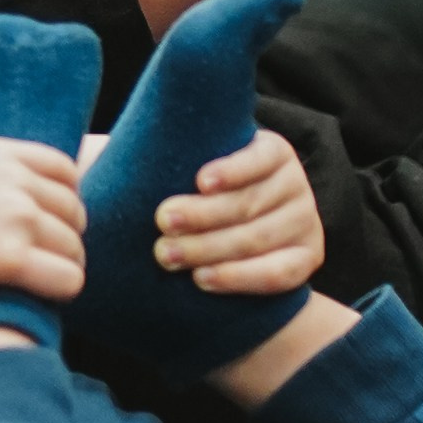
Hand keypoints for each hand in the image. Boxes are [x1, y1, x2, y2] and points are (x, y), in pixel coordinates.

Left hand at [0, 137, 85, 370]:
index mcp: (7, 255)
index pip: (70, 278)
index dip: (59, 287)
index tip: (40, 284)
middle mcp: (18, 214)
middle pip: (74, 243)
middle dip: (64, 256)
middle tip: (38, 258)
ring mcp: (16, 178)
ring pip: (73, 207)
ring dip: (66, 221)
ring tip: (40, 231)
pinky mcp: (11, 151)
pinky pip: (62, 167)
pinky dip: (63, 182)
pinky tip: (43, 197)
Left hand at [157, 129, 324, 299]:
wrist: (233, 232)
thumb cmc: (200, 187)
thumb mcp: (198, 160)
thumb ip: (177, 151)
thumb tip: (114, 144)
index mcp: (273, 151)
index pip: (259, 157)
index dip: (232, 170)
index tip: (200, 181)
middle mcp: (295, 184)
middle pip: (249, 202)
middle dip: (202, 214)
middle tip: (162, 221)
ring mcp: (305, 222)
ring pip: (257, 239)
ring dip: (208, 249)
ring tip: (168, 254)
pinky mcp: (307, 259)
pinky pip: (277, 274)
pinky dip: (238, 278)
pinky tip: (202, 278)